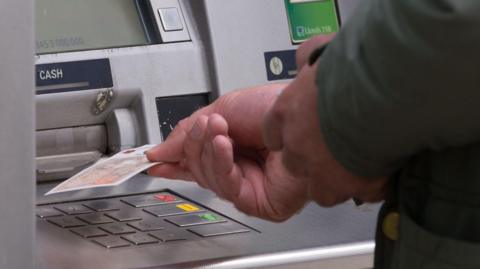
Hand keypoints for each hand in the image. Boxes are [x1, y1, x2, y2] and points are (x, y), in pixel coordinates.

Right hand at [147, 84, 307, 220]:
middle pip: (198, 168)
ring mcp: (249, 186)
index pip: (196, 159)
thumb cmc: (276, 108)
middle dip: (195, 144)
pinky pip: (228, 188)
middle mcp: (240, 167)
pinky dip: (222, 164)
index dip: (172, 159)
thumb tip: (160, 150)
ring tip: (218, 128)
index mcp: (232, 146)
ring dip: (209, 150)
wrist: (306, 114)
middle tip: (205, 126)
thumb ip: (189, 130)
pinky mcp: (259, 202)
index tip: (152, 158)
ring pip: (209, 179)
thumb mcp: (223, 108)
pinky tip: (225, 145)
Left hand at [263, 44, 386, 206]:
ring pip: (321, 188)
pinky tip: (383, 169)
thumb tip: (305, 59)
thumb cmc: (353, 68)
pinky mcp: (352, 185)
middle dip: (312, 159)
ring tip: (357, 163)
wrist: (383, 91)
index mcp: (285, 114)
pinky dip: (370, 185)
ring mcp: (321, 170)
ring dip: (337, 179)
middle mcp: (297, 146)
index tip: (302, 131)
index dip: (288, 133)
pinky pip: (360, 193)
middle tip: (335, 146)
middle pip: (294, 163)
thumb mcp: (320, 52)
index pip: (273, 133)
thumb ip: (307, 60)